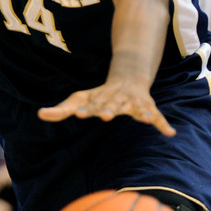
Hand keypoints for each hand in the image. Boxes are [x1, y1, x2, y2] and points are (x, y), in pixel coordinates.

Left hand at [38, 77, 175, 136]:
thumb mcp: (79, 99)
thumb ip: (61, 110)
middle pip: (113, 105)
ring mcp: (133, 102)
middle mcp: (116, 99)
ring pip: (136, 108)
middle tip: (105, 116)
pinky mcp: (146, 107)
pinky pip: (157, 116)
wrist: (128, 76)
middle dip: (109, 109)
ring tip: (144, 120)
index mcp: (99, 99)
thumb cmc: (99, 94)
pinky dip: (163, 124)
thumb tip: (40, 114)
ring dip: (140, 113)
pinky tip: (170, 134)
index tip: (77, 113)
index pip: (90, 105)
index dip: (84, 109)